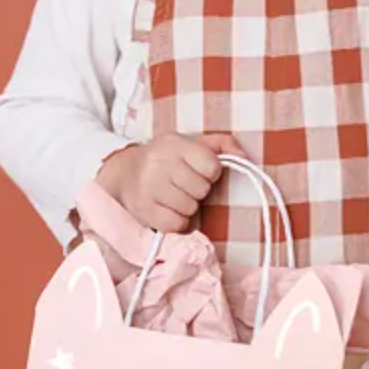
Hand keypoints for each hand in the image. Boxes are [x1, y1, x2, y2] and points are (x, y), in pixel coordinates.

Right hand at [96, 132, 245, 232]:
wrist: (123, 172)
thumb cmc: (167, 159)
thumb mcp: (192, 144)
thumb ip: (222, 144)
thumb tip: (245, 157)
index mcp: (175, 144)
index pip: (212, 166)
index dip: (210, 173)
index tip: (200, 172)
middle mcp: (159, 162)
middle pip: (202, 190)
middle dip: (197, 191)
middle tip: (184, 185)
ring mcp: (149, 187)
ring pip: (190, 208)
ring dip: (187, 207)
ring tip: (174, 197)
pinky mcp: (143, 209)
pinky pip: (176, 224)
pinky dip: (177, 221)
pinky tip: (169, 210)